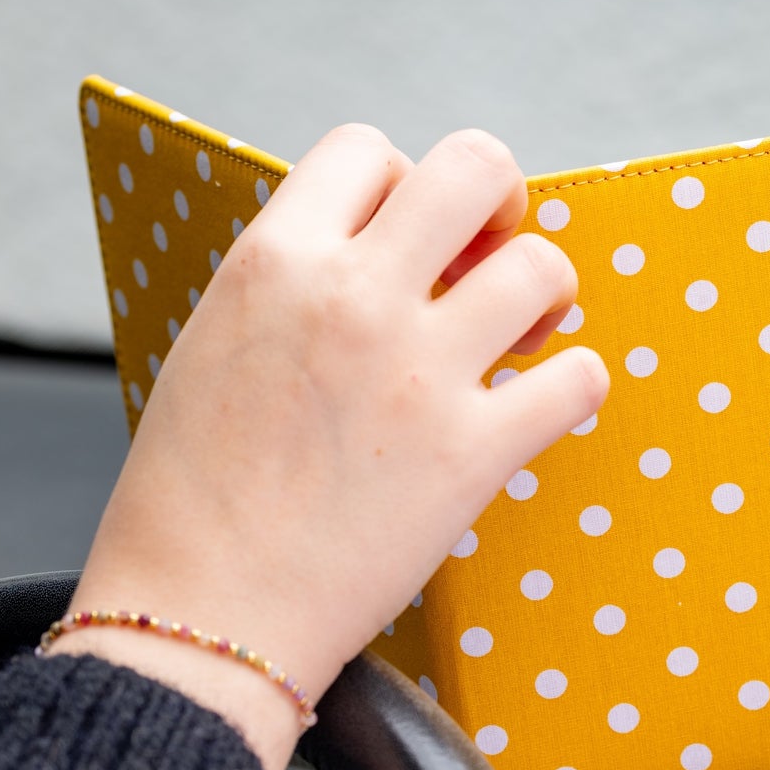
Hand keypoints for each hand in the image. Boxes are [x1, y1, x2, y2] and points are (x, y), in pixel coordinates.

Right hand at [47, 124, 608, 769]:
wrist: (197, 620)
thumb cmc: (191, 501)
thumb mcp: (213, 350)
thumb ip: (293, 288)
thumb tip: (377, 260)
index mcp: (273, 264)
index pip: (366, 149)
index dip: (399, 184)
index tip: (407, 234)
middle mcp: (353, 298)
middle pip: (474, 166)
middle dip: (496, 199)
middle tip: (488, 252)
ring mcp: (419, 374)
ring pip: (542, 267)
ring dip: (546, 293)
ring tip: (526, 333)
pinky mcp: (471, 455)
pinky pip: (578, 380)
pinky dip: (573, 386)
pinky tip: (543, 403)